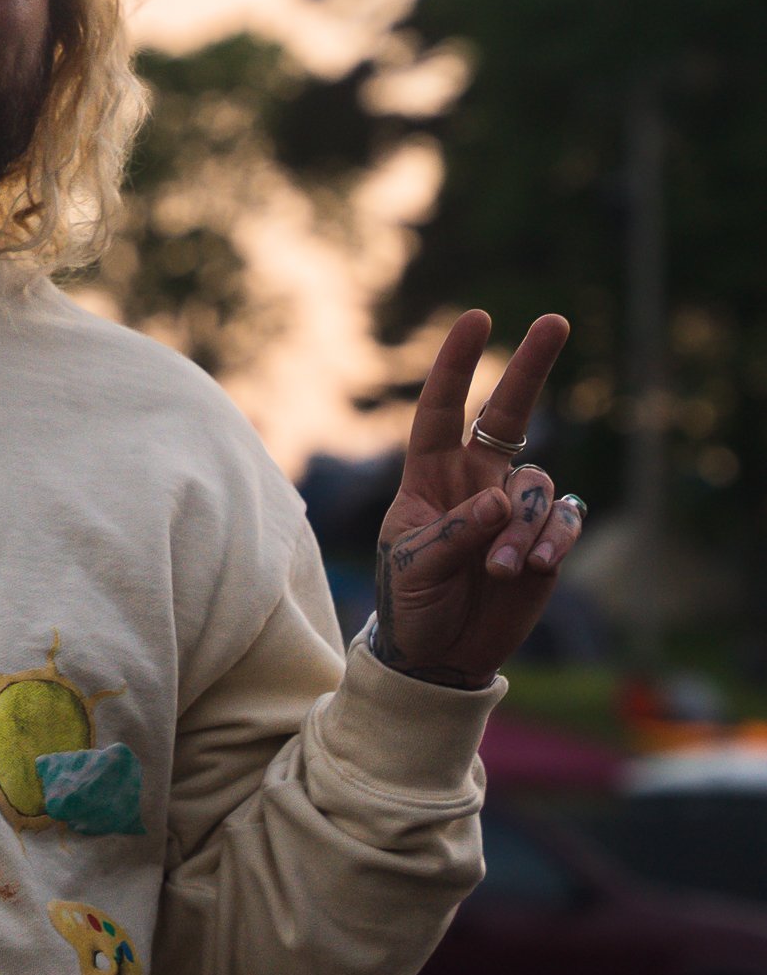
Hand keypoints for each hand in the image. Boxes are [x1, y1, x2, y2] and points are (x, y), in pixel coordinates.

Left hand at [372, 309, 583, 688]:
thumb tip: (499, 502)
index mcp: (429, 475)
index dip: (456, 365)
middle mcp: (475, 480)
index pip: (441, 410)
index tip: (476, 321)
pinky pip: (563, 519)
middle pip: (507, 414)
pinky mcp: (545, 539)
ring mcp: (513, 508)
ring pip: (536, 485)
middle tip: (555, 320)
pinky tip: (534, 566)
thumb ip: (452, 533)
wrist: (441, 654)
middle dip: (530, 366)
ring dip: (522, 527)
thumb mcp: (413, 567)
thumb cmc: (412, 603)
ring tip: (499, 570)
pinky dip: (552, 539)